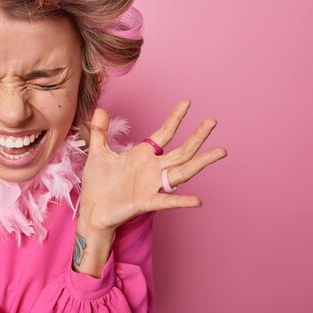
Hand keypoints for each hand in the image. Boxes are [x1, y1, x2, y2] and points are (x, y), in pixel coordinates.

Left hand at [79, 99, 226, 233]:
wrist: (92, 210)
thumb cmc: (98, 184)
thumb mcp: (97, 153)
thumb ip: (100, 132)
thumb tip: (99, 109)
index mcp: (143, 155)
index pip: (164, 133)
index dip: (175, 118)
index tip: (186, 102)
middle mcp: (152, 169)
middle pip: (182, 151)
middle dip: (197, 136)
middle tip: (213, 120)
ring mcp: (151, 185)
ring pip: (182, 171)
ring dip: (201, 162)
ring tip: (220, 151)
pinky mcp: (145, 202)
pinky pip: (167, 201)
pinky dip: (182, 201)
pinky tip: (197, 201)